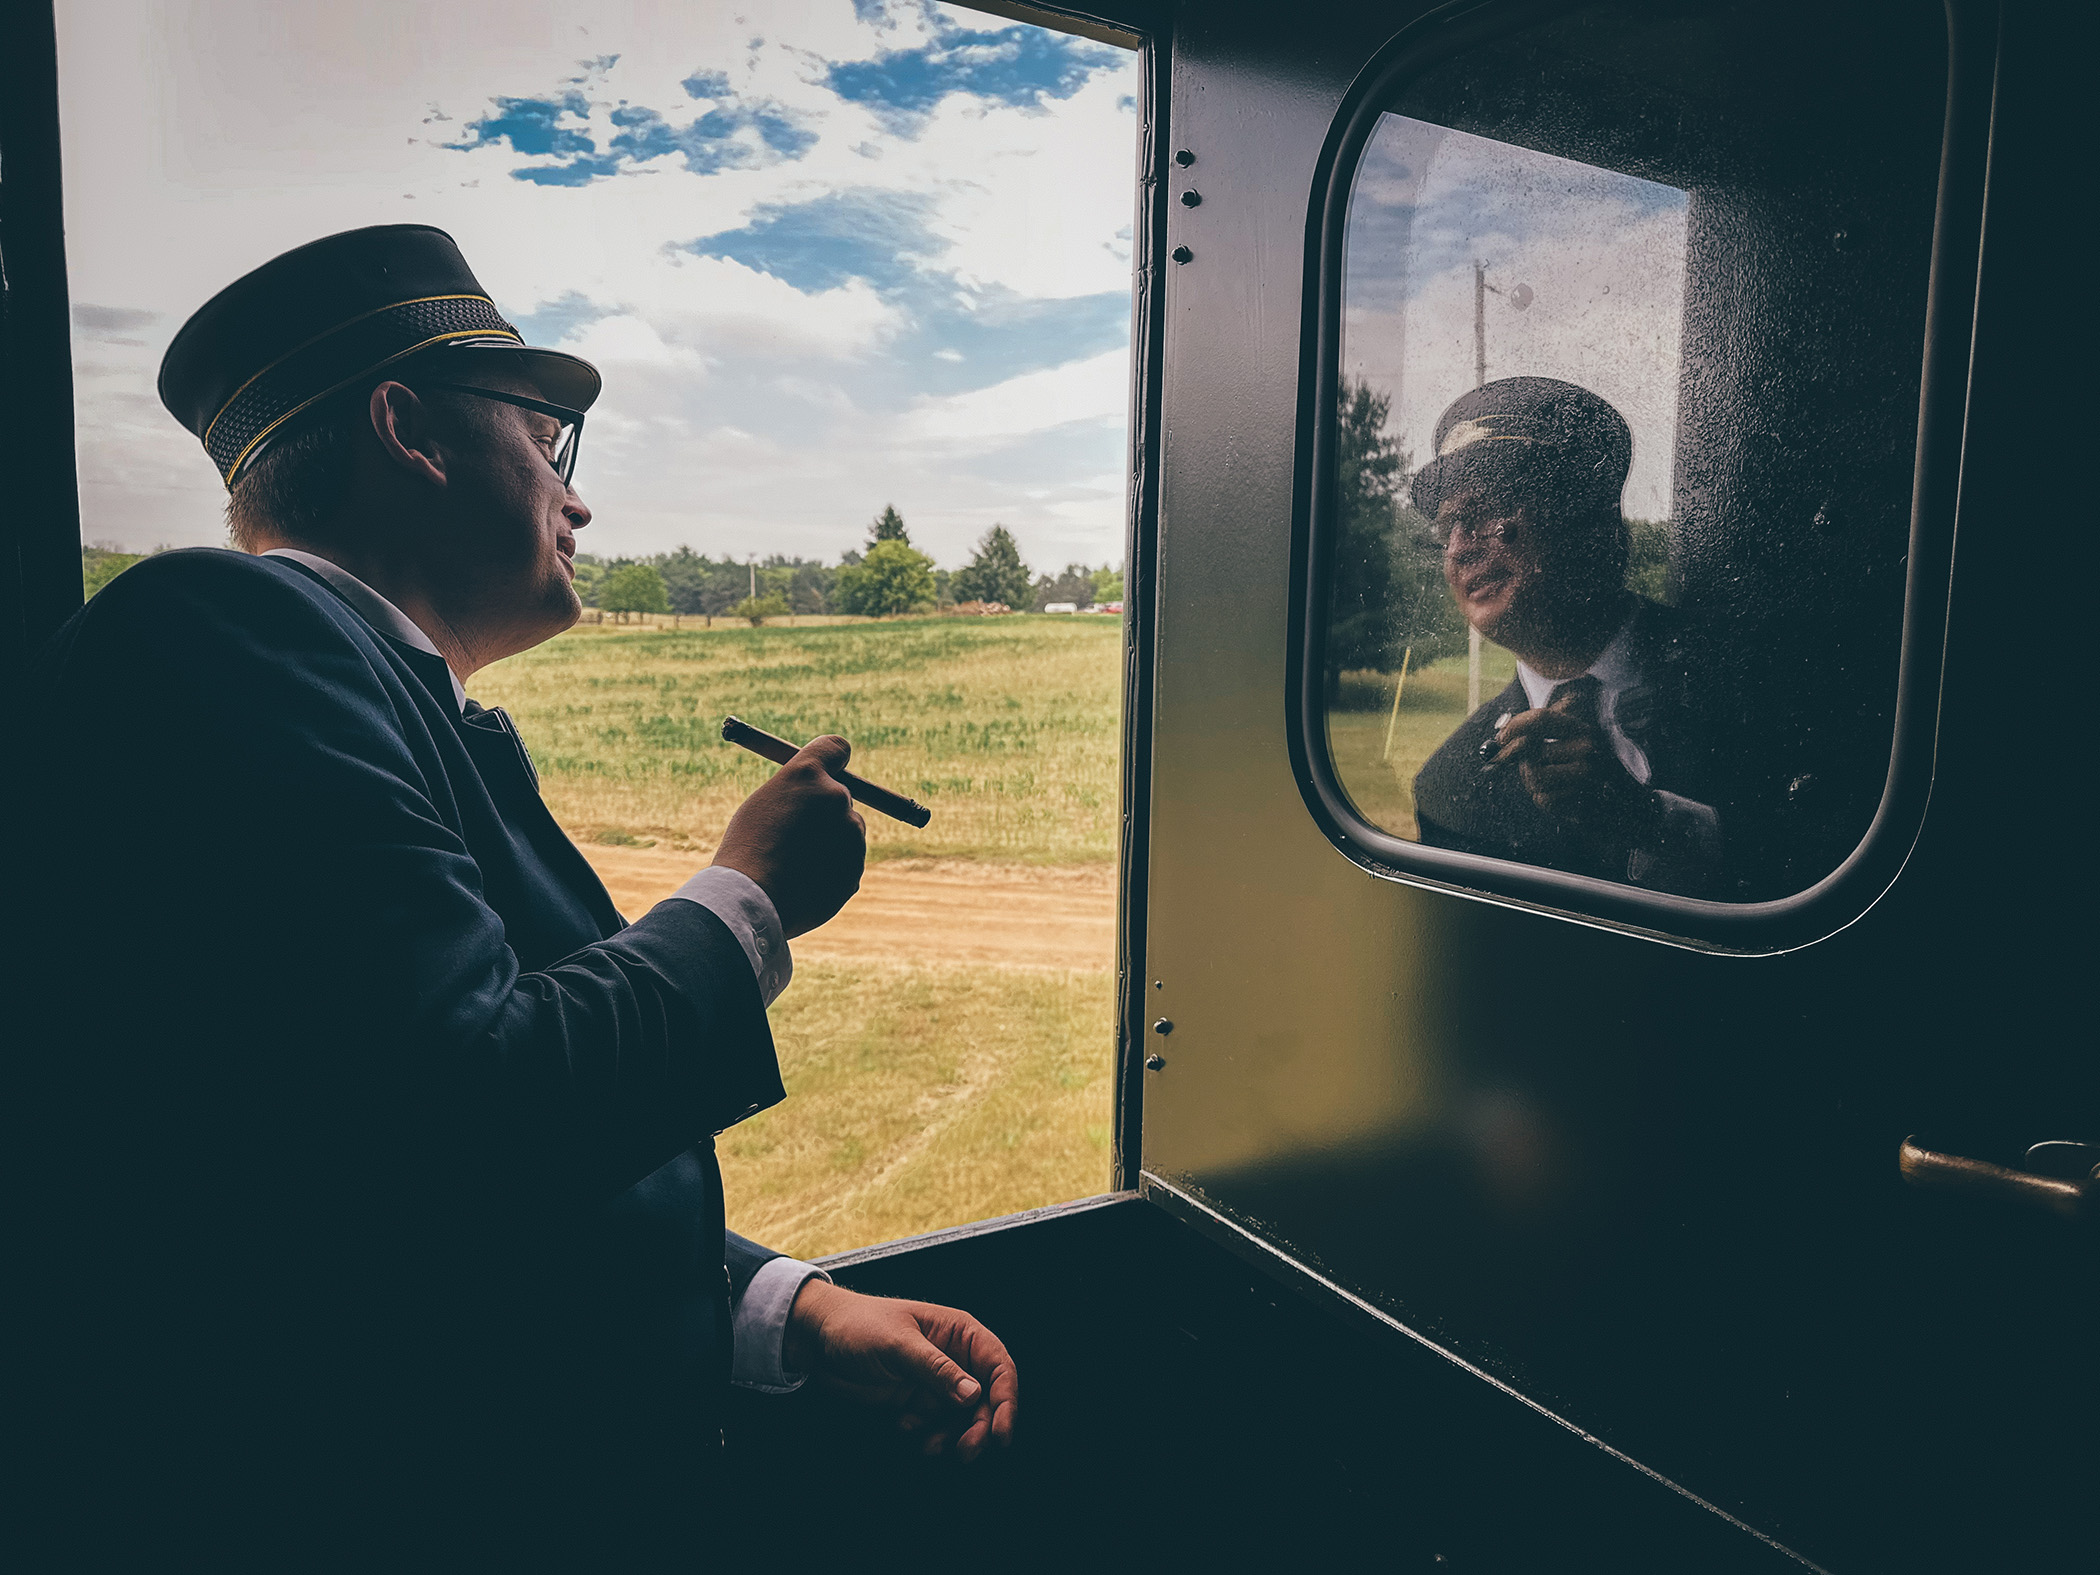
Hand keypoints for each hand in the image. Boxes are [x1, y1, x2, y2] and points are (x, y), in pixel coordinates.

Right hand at [712, 735, 865, 937]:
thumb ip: (796, 794)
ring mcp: (851, 833)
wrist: (751, 900)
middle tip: (796, 834)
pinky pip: (845, 864)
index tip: (829, 769)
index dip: (834, 759)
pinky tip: (803, 883)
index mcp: (808, 774)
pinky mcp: (856, 866)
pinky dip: (830, 871)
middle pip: (841, 796)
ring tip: (793, 865)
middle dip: (824, 812)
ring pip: (845, 833)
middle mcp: (836, 796)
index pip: (836, 748)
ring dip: (828, 844)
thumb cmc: (746, 850)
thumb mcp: (762, 806)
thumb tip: (818, 796)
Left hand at [783, 1279, 1018, 1462]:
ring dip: (953, 1436)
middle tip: (966, 1451)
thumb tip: (974, 1393)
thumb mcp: (897, 1343)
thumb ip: (936, 1368)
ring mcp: (935, 1381)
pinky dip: (927, 1434)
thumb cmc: (858, 1325)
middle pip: (986, 1399)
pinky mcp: (917, 1400)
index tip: (1002, 1432)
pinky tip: (904, 1427)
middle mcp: (954, 1357)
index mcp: (959, 1332)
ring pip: (963, 1417)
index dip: (1007, 1400)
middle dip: (980, 1427)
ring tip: (931, 1447)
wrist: (817, 1340)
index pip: (998, 1366)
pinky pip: (936, 1425)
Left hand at [1485, 692, 1651, 825]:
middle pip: (1530, 752)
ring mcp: (1587, 775)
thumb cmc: (1583, 767)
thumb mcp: (1564, 741)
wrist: (1622, 803)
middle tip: (1535, 766)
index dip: (1516, 726)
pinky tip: (1561, 795)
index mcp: (1583, 728)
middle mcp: (1588, 748)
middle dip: (1524, 761)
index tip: (1500, 737)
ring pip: (1533, 777)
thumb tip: (1499, 739)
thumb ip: (1533, 733)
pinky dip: (1545, 799)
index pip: (1542, 719)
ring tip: (1549, 781)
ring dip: (1532, 782)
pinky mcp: (1584, 799)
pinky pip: (1543, 799)